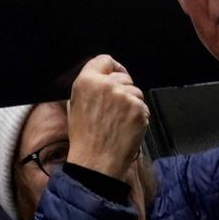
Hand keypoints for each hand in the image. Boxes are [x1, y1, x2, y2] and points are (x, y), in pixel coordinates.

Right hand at [66, 54, 148, 180]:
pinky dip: (139, 115)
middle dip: (122, 88)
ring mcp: (125, 97)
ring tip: (119, 119)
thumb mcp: (74, 104)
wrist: (96, 159)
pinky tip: (127, 126)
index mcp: (86, 80)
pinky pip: (143, 106)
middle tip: (115, 106)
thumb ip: (88, 86)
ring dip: (132, 102)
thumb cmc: (84, 135)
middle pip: (122, 76)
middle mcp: (106, 85)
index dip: (112, 67)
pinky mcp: (139, 110)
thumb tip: (101, 76)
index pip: (105, 59)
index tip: (115, 74)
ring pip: (135, 91)